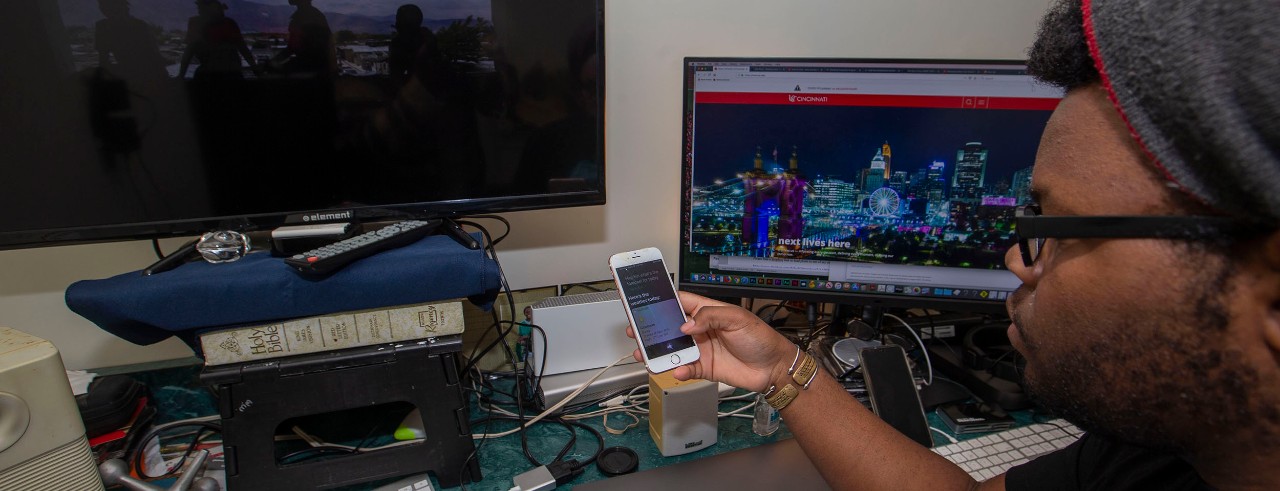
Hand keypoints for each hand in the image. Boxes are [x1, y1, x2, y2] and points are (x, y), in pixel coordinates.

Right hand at [627, 291, 793, 391]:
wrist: (773, 368)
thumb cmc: (760, 338)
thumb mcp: (737, 318)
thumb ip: (710, 317)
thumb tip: (686, 325)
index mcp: (707, 312)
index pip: (680, 303)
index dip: (662, 302)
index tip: (644, 302)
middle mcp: (701, 330)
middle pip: (670, 328)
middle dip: (652, 329)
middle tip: (636, 331)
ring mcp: (701, 349)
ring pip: (674, 349)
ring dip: (659, 352)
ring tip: (646, 354)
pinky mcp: (704, 368)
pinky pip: (686, 368)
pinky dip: (679, 370)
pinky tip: (677, 370)